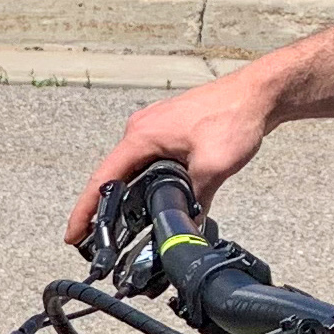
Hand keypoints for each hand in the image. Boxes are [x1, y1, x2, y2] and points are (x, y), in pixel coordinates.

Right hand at [63, 69, 282, 245]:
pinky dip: (142, 182)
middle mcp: (141, 129)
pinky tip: (149, 200)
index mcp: (141, 135)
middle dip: (101, 209)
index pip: (103, 179)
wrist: (261, 91)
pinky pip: (146, 160)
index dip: (85, 211)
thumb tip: (188, 230)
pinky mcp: (169, 130)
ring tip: (117, 227)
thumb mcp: (213, 167)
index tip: (72, 236)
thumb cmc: (235, 116)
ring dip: (124, 195)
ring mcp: (154, 127)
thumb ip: (195, 201)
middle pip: (112, 175)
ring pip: (131, 169)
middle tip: (93, 242)